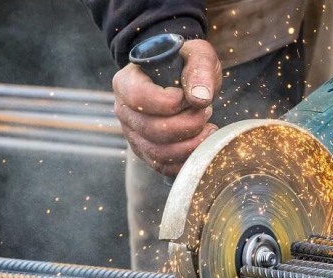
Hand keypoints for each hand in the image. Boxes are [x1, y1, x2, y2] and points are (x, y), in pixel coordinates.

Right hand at [113, 40, 221, 175]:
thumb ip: (199, 69)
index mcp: (126, 83)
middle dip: (188, 124)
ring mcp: (133, 135)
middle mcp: (124, 111)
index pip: (139, 99)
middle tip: (206, 110)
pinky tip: (203, 142)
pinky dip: (187, 160)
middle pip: (152, 130)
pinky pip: (164, 167)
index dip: (169, 102)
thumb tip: (200, 98)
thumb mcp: (197, 55)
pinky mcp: (147, 152)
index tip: (188, 97)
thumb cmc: (186, 65)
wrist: (182, 80)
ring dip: (191, 143)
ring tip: (208, 127)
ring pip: (159, 152)